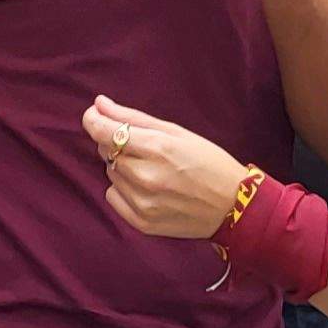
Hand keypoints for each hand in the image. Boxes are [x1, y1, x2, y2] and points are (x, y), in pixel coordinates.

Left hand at [86, 96, 249, 240]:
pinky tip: (148, 189)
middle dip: (116, 143)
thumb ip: (133, 118)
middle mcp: (146, 177)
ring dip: (122, 167)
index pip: (104, 132)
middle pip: (106, 151)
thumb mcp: (177, 132)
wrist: (234, 207)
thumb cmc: (209, 163)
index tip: (94, 115)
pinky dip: (123, 190)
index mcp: (158, 148)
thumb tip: (99, 104)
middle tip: (143, 147)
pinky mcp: (141, 223)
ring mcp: (142, 203)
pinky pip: (113, 197)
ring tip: (153, 170)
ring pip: (110, 174)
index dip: (93, 120)